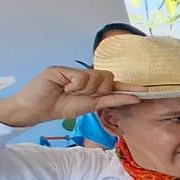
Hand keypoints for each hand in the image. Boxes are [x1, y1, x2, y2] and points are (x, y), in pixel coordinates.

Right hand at [0, 66, 141, 127]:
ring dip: (85, 89)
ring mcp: (73, 71)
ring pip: (96, 77)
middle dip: (99, 90)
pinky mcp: (61, 69)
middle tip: (81, 96)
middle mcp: (84, 76)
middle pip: (108, 79)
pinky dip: (75, 86)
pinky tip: (64, 88)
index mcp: (91, 86)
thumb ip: (107, 100)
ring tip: (69, 92)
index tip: (147, 91)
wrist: (33, 110)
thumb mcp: (87, 106)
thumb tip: (131, 97)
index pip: (114, 84)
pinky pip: (81, 77)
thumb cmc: (58, 107)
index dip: (129, 88)